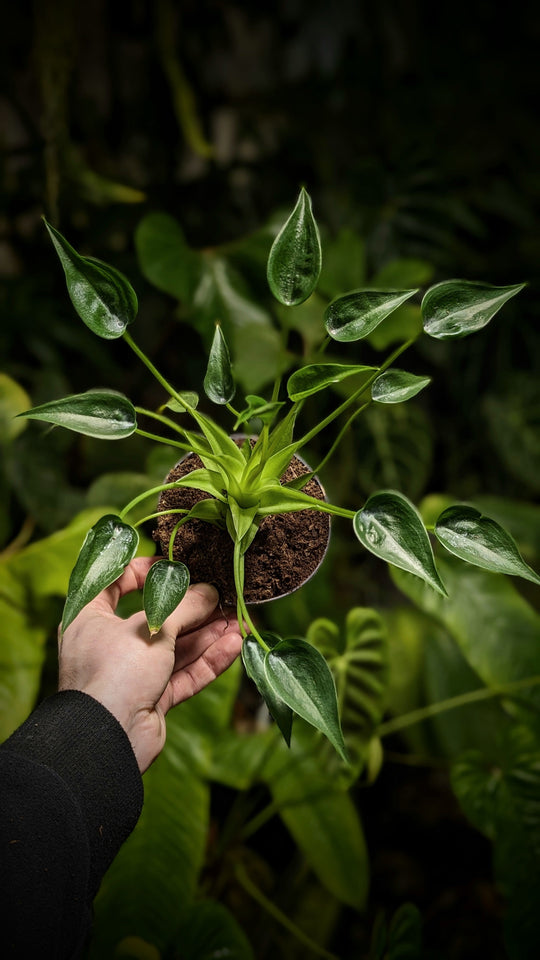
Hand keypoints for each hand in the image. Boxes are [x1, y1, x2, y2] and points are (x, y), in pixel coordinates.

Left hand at [58, 557, 242, 772]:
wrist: (108, 740)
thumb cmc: (116, 669)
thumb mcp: (152, 626)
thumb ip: (185, 605)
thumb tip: (211, 591)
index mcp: (90, 617)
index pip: (115, 581)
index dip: (144, 569)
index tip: (175, 565)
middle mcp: (108, 643)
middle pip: (155, 617)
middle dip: (193, 607)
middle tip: (224, 594)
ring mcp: (131, 672)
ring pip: (175, 646)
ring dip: (208, 633)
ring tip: (240, 619)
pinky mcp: (151, 698)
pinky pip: (183, 673)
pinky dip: (208, 660)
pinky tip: (234, 646)